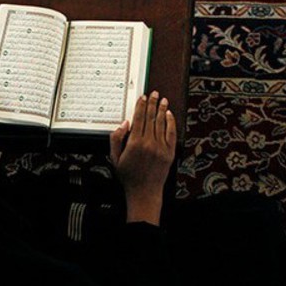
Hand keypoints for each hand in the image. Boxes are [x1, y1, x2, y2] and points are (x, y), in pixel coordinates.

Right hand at [109, 91, 176, 225]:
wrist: (144, 192)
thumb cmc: (128, 176)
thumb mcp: (114, 158)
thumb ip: (116, 139)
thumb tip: (124, 124)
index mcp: (134, 143)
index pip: (139, 119)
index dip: (141, 106)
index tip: (143, 97)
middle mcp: (148, 143)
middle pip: (151, 118)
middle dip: (152, 103)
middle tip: (154, 93)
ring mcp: (160, 147)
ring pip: (161, 123)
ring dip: (162, 109)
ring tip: (163, 100)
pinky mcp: (169, 152)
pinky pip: (171, 133)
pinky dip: (170, 122)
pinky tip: (169, 115)